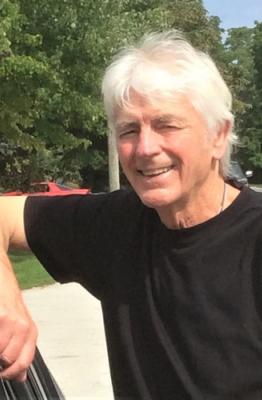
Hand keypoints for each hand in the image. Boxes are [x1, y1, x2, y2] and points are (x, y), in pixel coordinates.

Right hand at [0, 252, 37, 380]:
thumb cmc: (6, 298)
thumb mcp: (19, 322)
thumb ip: (21, 350)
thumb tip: (21, 377)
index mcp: (29, 329)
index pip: (25, 362)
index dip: (12, 373)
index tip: (3, 373)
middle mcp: (22, 325)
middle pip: (8, 359)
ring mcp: (9, 319)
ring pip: (1, 350)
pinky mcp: (0, 314)